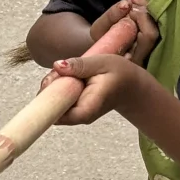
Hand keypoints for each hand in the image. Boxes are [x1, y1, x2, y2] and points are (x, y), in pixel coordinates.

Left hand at [40, 0, 158, 123]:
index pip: (59, 115)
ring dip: (53, 86)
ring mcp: (77, 114)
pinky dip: (58, 87)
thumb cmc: (120, 74)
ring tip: (66, 71)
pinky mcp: (75, 109)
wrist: (132, 87)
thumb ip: (80, 65)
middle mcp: (81, 116)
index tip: (51, 81)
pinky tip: (68, 76)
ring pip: (53, 103)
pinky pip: (59, 100)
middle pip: (52, 107)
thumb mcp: (102, 62)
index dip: (47, 100)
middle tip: (59, 70)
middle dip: (48, 89)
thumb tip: (57, 65)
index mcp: (88, 107)